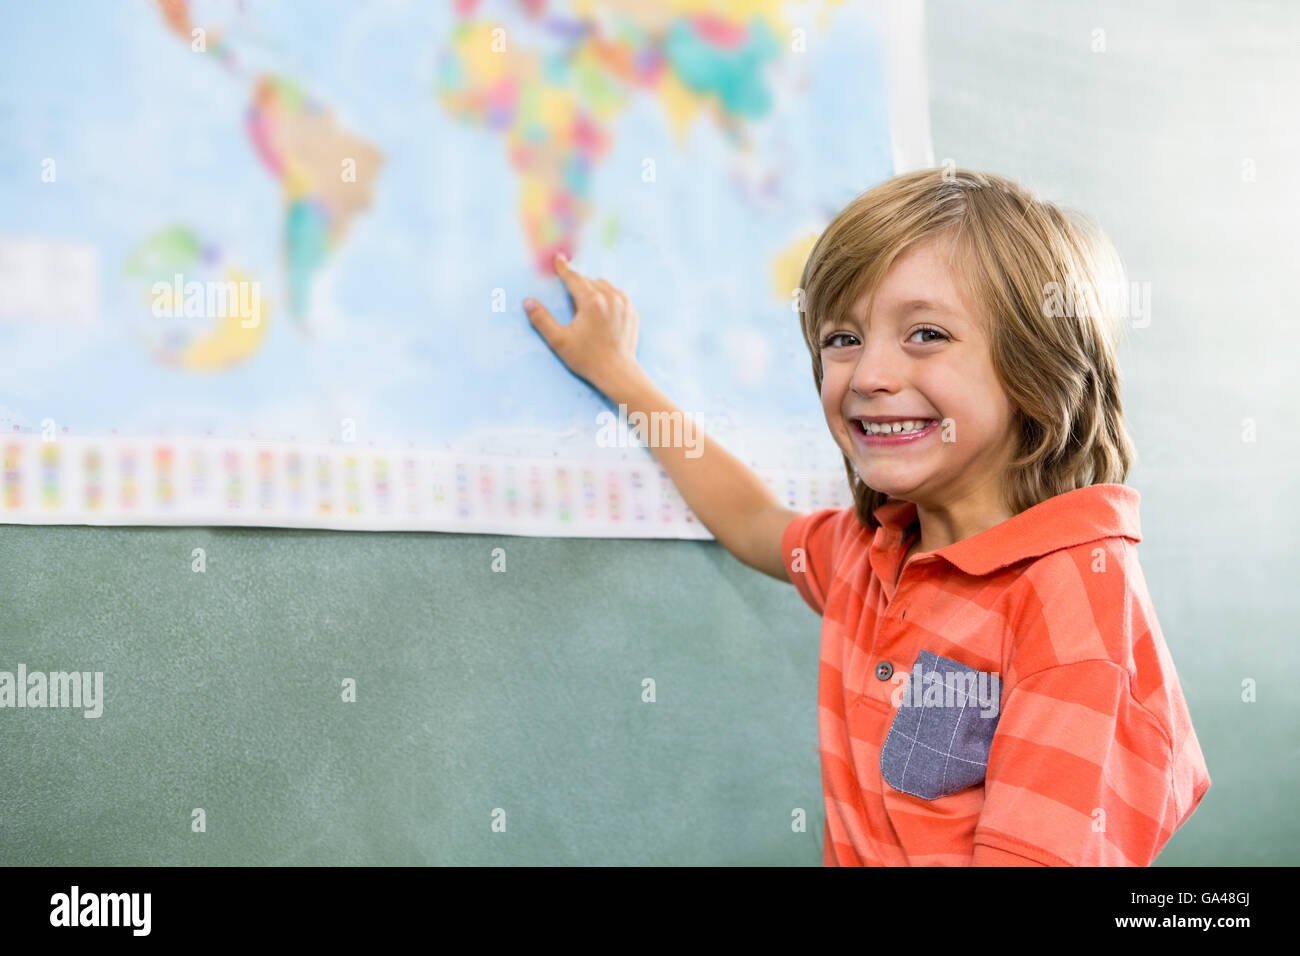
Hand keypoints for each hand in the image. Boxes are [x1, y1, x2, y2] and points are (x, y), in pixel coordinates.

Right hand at [525, 252, 641, 395]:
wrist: (618, 372)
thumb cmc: (587, 358)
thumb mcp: (559, 341)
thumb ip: (541, 320)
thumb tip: (528, 302)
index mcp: (591, 301)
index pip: (574, 278)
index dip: (564, 269)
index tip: (558, 259)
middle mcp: (610, 297)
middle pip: (589, 281)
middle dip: (578, 286)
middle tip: (571, 304)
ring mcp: (624, 303)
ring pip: (604, 285)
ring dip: (593, 290)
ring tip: (586, 309)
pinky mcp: (632, 311)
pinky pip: (617, 295)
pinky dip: (608, 297)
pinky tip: (602, 311)